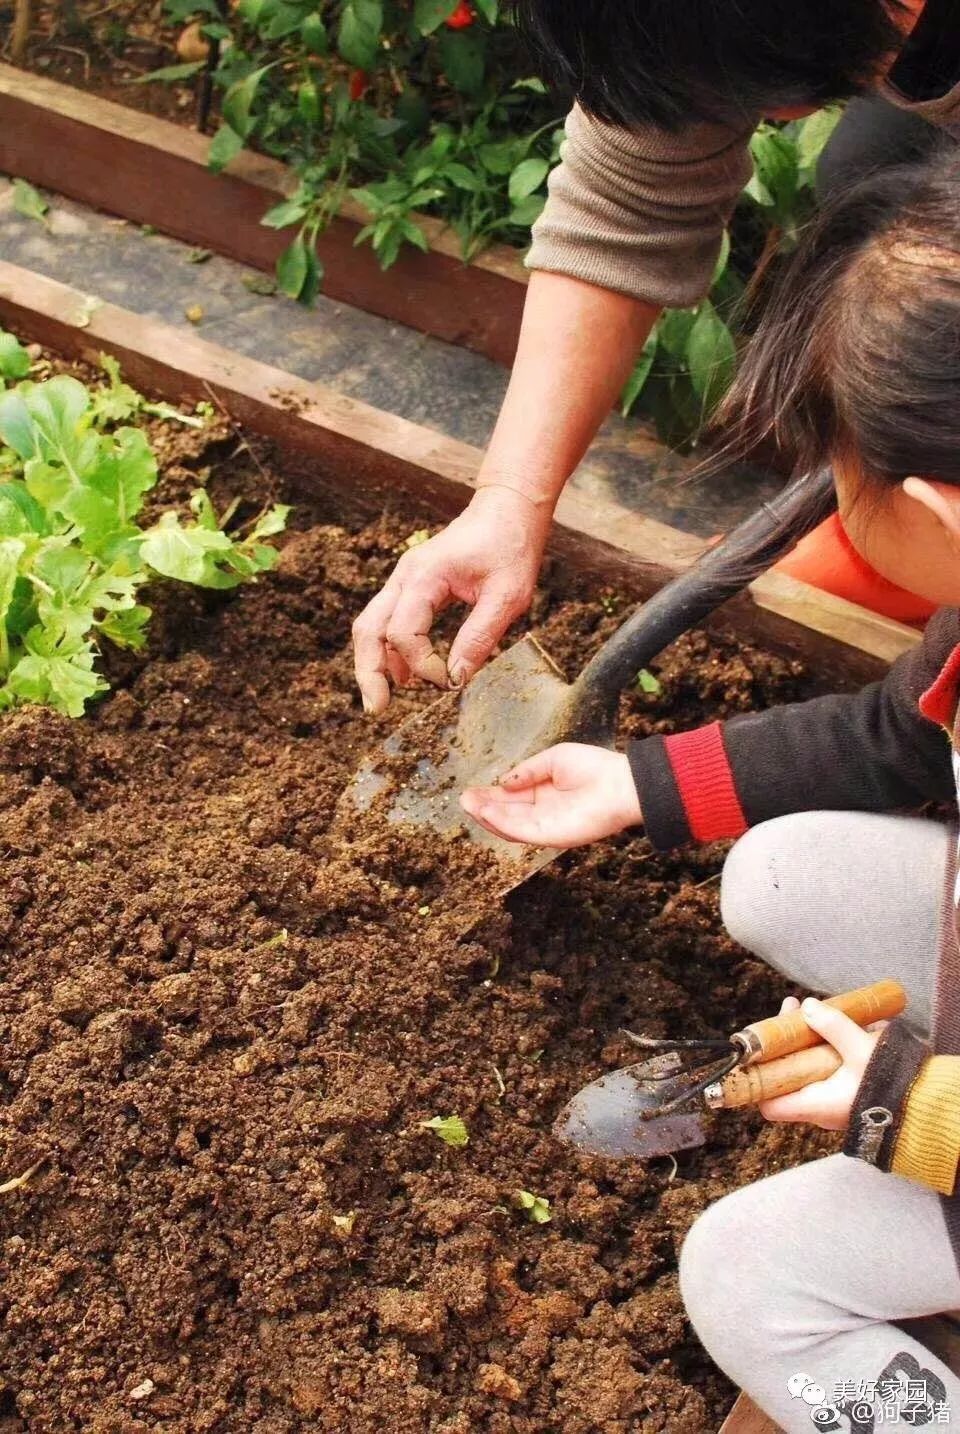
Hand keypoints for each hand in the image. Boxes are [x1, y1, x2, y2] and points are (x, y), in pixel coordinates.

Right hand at [352, 486, 549, 714]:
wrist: (508, 510)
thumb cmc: (511, 547)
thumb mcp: (508, 597)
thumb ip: (480, 637)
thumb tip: (456, 678)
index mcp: (425, 576)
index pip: (403, 632)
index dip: (421, 664)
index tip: (448, 682)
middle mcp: (405, 577)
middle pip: (369, 630)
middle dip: (368, 671)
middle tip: (376, 709)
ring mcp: (404, 580)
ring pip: (372, 626)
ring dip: (374, 662)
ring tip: (384, 698)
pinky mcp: (412, 587)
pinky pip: (389, 621)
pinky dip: (390, 649)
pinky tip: (404, 675)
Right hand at [459, 744, 642, 847]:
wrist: (622, 784)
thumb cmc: (595, 767)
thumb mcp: (553, 760)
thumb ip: (527, 772)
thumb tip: (503, 781)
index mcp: (542, 794)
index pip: (510, 798)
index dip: (489, 795)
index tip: (470, 791)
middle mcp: (542, 813)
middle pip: (505, 814)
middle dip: (483, 807)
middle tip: (463, 799)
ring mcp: (546, 826)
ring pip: (509, 825)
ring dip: (488, 816)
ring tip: (469, 804)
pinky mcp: (552, 836)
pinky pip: (521, 832)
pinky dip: (502, 823)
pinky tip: (487, 812)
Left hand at [758, 996, 885, 1130]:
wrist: (927, 1107)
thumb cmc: (891, 1085)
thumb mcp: (861, 1049)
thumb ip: (833, 1026)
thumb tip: (809, 1008)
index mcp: (813, 1104)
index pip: (767, 1103)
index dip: (756, 1078)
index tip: (758, 1047)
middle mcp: (819, 1108)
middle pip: (787, 1076)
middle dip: (786, 1042)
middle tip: (794, 1010)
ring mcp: (834, 1102)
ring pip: (808, 1071)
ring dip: (807, 1041)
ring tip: (813, 1009)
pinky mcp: (849, 1094)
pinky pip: (827, 1072)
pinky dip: (826, 1049)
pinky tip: (836, 1026)